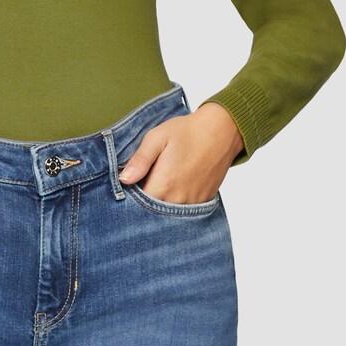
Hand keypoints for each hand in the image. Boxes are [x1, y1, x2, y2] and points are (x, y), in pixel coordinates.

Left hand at [118, 103, 243, 204]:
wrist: (222, 131)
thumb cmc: (188, 131)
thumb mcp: (157, 138)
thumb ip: (140, 160)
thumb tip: (124, 179)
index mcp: (164, 184)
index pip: (138, 205)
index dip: (130, 198)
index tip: (128, 186)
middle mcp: (179, 199)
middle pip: (152, 213)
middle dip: (144, 204)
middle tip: (144, 182)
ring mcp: (193, 203)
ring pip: (168, 215)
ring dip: (160, 205)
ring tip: (160, 183)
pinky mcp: (203, 202)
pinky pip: (184, 212)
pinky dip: (175, 204)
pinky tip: (174, 187)